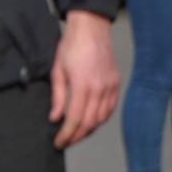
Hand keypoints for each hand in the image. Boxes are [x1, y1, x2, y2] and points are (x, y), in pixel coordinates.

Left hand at [49, 10, 120, 148]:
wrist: (91, 29)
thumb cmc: (71, 46)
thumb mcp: (57, 70)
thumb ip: (57, 97)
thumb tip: (55, 118)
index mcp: (83, 86)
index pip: (75, 120)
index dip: (66, 134)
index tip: (59, 142)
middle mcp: (100, 89)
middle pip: (90, 123)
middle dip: (76, 136)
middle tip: (65, 141)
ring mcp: (110, 87)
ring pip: (101, 119)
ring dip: (89, 130)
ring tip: (76, 134)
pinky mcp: (116, 84)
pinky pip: (110, 109)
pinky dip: (101, 119)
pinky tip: (91, 122)